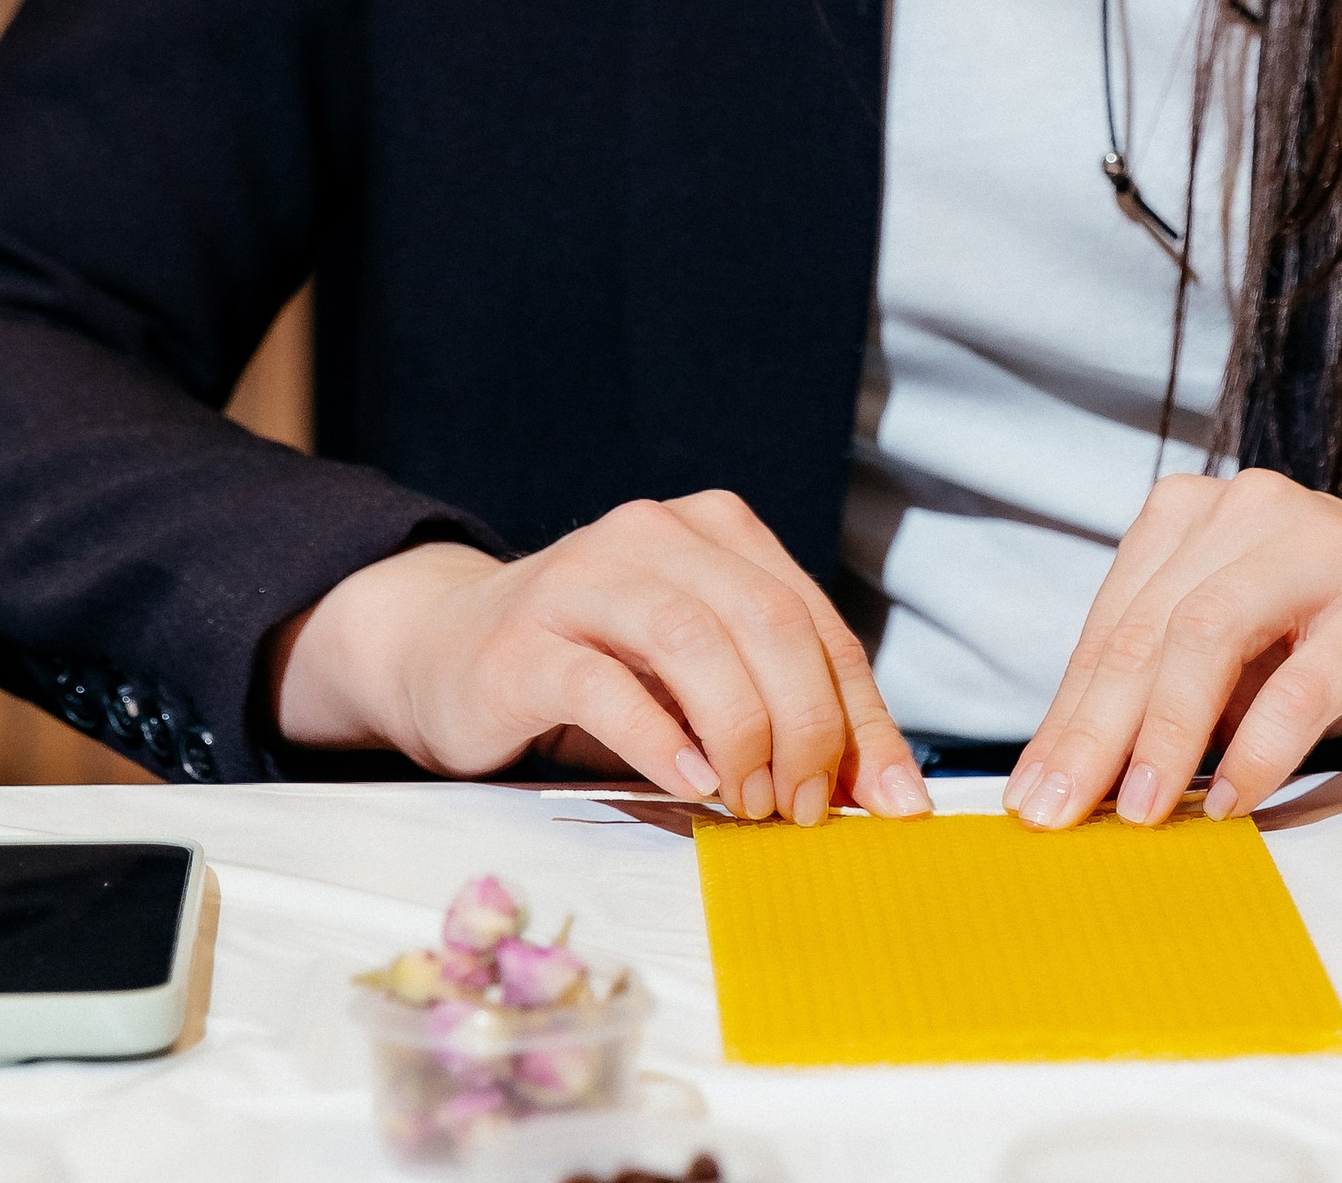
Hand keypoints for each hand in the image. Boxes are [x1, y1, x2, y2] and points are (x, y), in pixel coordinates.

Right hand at [267, 492, 930, 820]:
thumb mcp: (697, 675)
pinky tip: (689, 783)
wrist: (446, 650)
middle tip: (808, 811)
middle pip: (767, 620)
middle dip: (808, 727)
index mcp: (716, 530)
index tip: (895, 801)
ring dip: (742, 734)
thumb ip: (780, 707)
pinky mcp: (525, 641)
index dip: (863, 715)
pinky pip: (604, 684)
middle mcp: (654, 534)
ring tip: (752, 804)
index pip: (816, 621)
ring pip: (694, 639)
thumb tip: (883, 790)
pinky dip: (661, 739)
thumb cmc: (595, 668)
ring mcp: (584, 579)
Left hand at [1005, 468, 1341, 828]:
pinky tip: (1230, 801)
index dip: (1066, 710)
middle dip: (1092, 728)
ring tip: (1137, 811)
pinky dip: (1256, 749)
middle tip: (1055, 813)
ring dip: (1163, 732)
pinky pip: (1302, 683)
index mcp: (1199, 513)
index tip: (1029, 793)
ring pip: (1209, 634)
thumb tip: (1075, 774)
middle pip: (1148, 625)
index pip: (1113, 619)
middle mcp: (1252, 512)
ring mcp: (1321, 552)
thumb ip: (1168, 685)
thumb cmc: (1341, 634)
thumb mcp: (1243, 645)